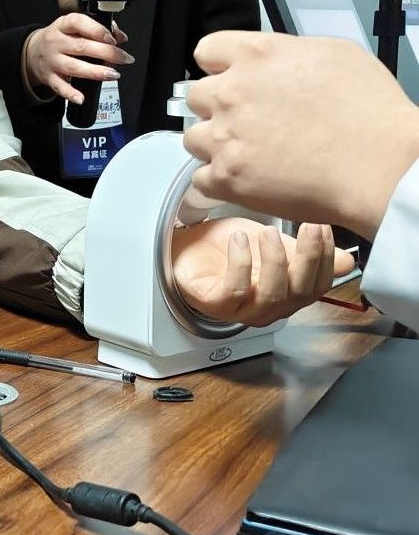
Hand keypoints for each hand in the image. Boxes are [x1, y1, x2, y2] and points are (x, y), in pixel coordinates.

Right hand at [24, 14, 132, 103]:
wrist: (32, 52)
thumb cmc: (60, 38)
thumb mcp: (74, 27)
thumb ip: (98, 29)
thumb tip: (121, 37)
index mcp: (63, 25)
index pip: (78, 23)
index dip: (97, 30)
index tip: (113, 39)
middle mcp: (56, 42)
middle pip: (81, 46)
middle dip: (106, 53)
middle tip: (123, 58)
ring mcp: (52, 61)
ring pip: (74, 67)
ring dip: (95, 72)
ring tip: (113, 74)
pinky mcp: (50, 78)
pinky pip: (60, 87)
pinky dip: (70, 94)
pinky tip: (81, 98)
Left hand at [170, 218, 354, 327]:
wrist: (187, 245)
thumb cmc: (229, 247)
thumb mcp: (275, 243)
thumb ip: (306, 252)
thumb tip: (347, 261)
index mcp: (287, 293)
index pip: (318, 286)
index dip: (326, 258)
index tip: (323, 226)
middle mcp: (268, 307)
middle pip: (300, 294)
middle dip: (308, 258)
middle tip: (308, 226)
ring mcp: (241, 309)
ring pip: (271, 296)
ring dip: (275, 261)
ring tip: (268, 233)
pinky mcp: (214, 304)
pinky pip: (234, 290)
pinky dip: (240, 262)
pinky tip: (239, 240)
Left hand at [184, 32, 418, 238]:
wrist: (378, 164)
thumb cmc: (369, 109)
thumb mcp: (332, 53)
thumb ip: (286, 53)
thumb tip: (274, 63)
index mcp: (255, 55)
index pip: (207, 51)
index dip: (219, 67)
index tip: (229, 78)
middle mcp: (231, 93)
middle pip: (196, 96)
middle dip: (217, 106)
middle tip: (245, 120)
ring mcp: (226, 137)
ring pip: (194, 138)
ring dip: (214, 144)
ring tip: (246, 153)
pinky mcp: (228, 177)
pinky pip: (201, 179)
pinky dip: (218, 182)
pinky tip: (243, 180)